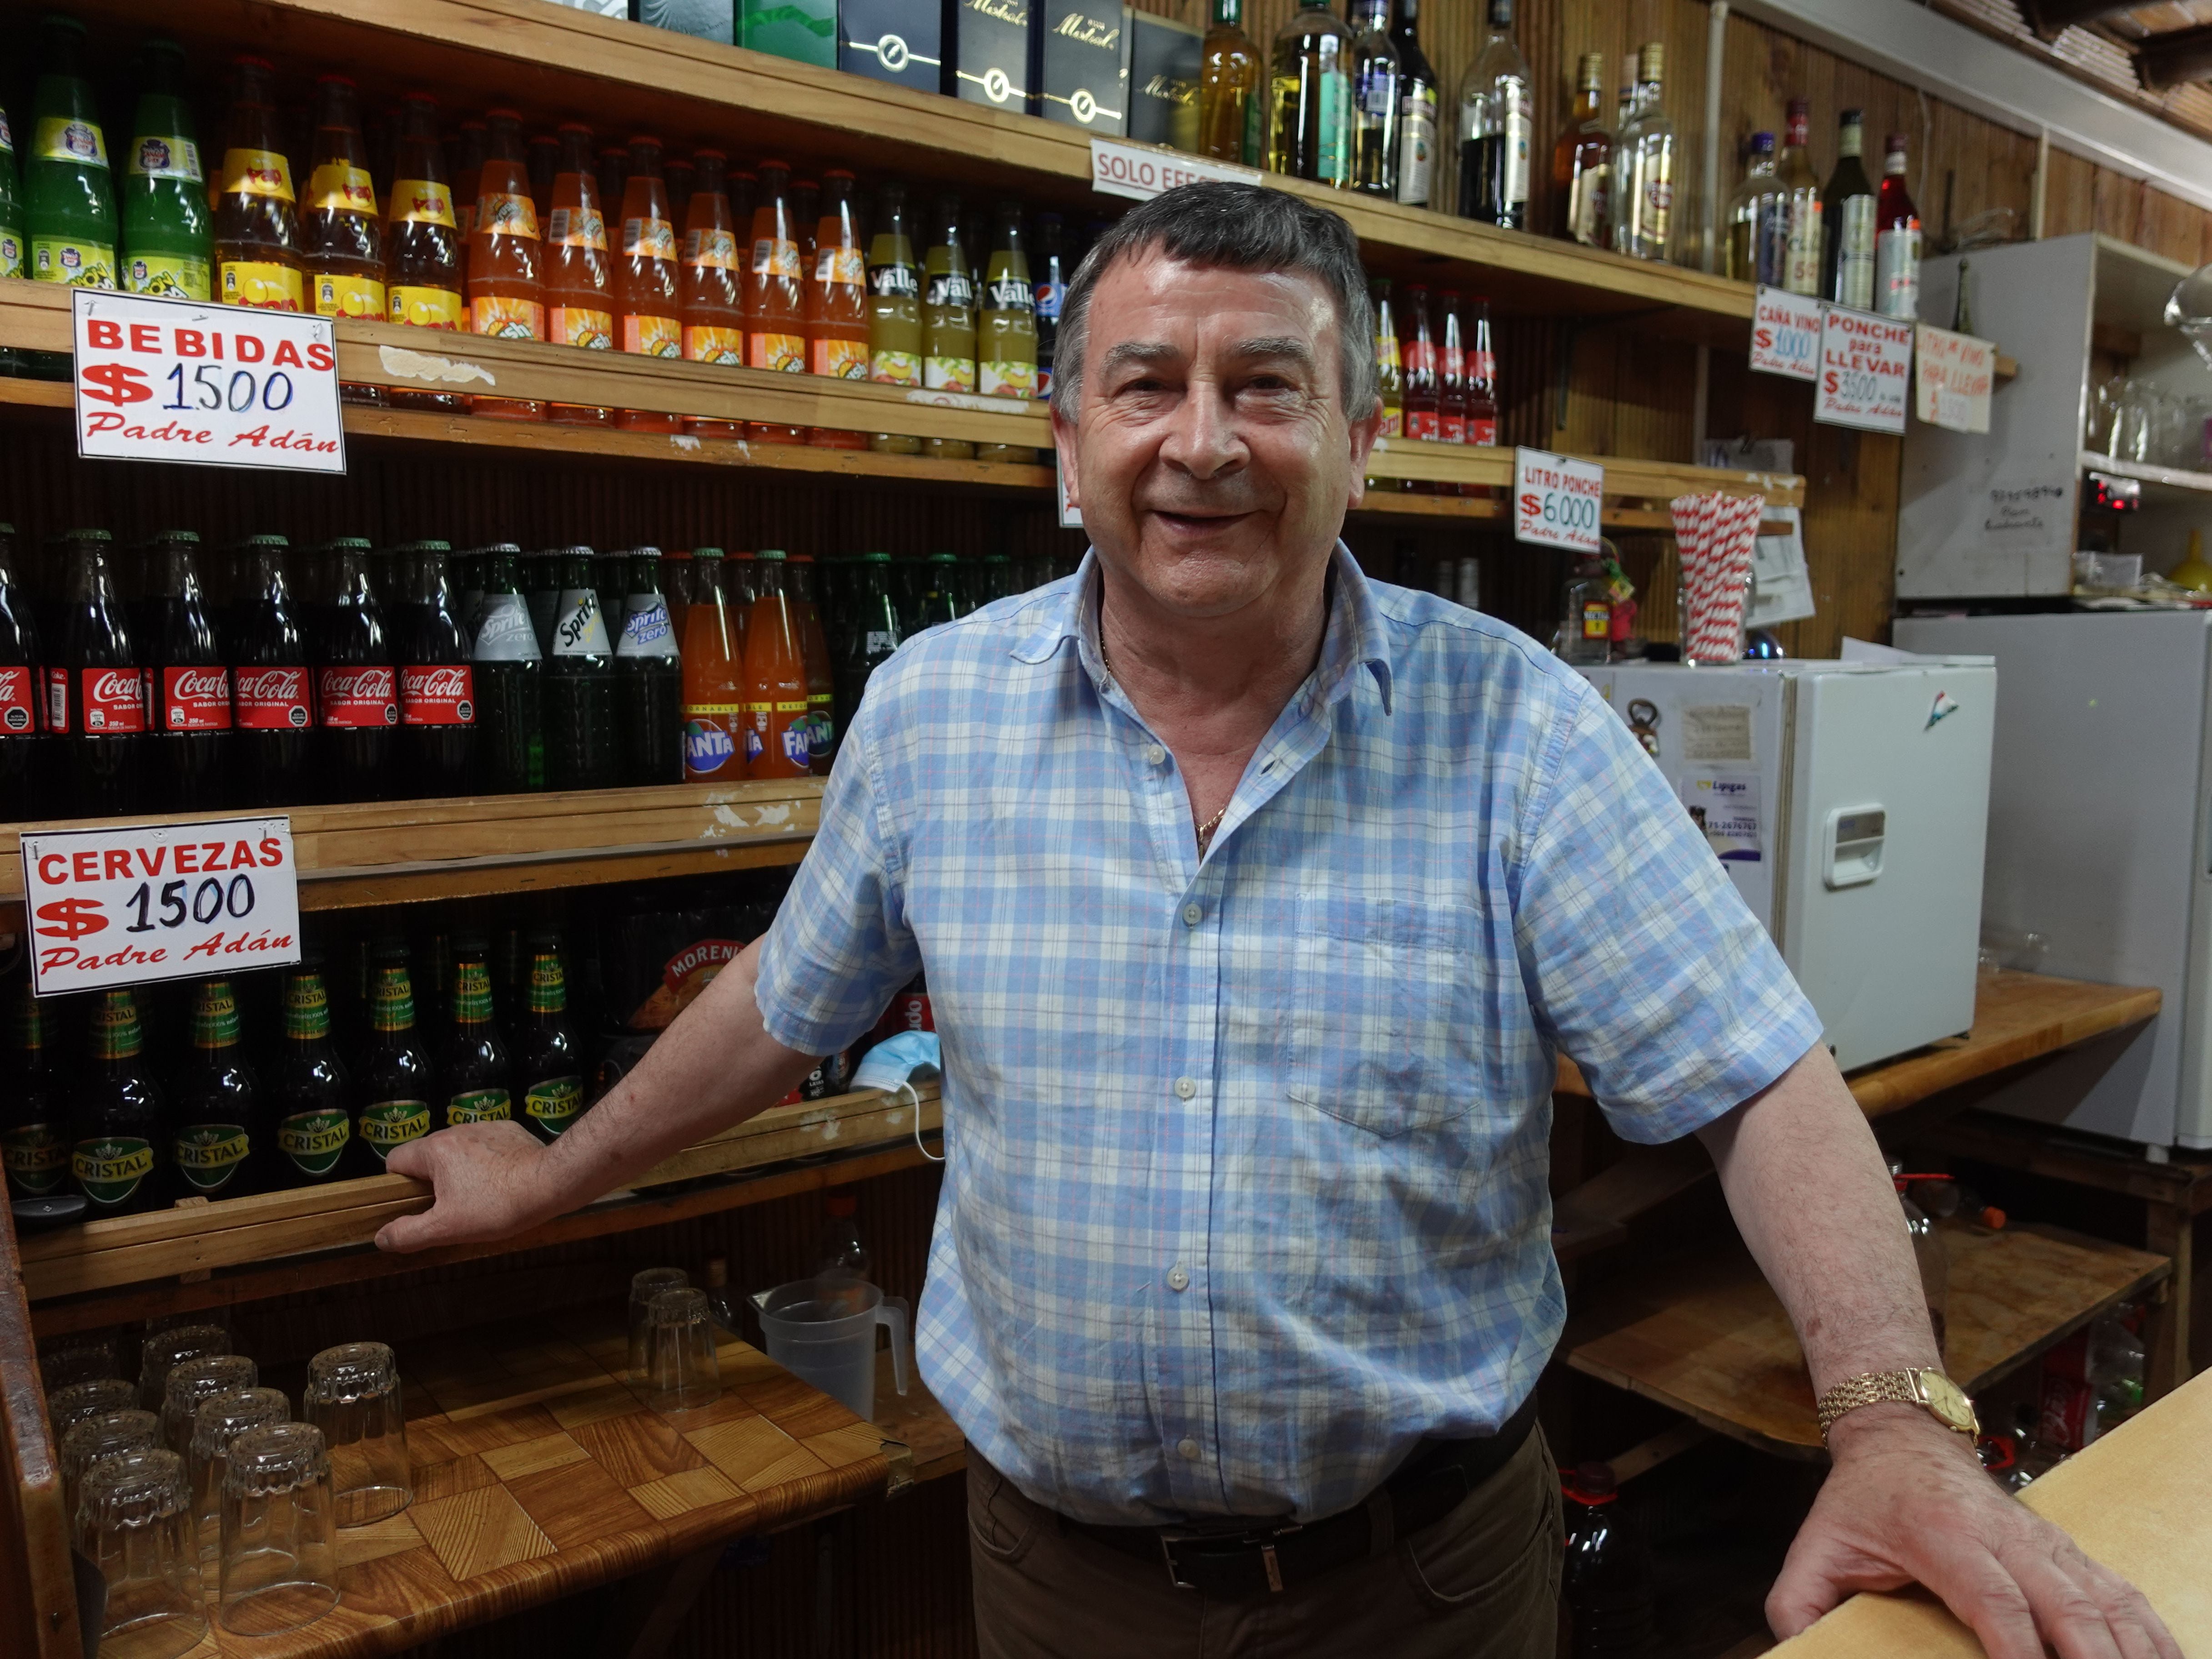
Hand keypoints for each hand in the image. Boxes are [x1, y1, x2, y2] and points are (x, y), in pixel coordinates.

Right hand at [373, 1122, 553, 1253]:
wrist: (551, 1184)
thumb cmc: (496, 1206)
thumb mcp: (445, 1227)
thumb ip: (408, 1232)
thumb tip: (381, 1237)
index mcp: (435, 1149)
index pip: (395, 1160)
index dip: (398, 1185)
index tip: (415, 1205)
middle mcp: (457, 1130)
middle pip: (427, 1156)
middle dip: (432, 1182)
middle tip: (449, 1207)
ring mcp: (485, 1127)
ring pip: (458, 1151)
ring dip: (460, 1172)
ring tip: (479, 1197)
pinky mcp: (509, 1130)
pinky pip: (485, 1147)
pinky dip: (487, 1163)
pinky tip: (501, 1182)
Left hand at [1769, 1404, 2180, 1658]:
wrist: (1902, 1435)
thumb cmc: (1862, 1498)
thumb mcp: (1816, 1544)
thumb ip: (1798, 1603)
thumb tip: (1797, 1649)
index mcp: (1944, 1535)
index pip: (1994, 1600)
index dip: (2019, 1650)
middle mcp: (2006, 1536)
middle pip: (2067, 1607)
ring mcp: (2046, 1542)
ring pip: (2106, 1602)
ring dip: (2132, 1653)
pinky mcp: (2069, 1551)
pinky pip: (2122, 1594)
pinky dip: (2151, 1633)